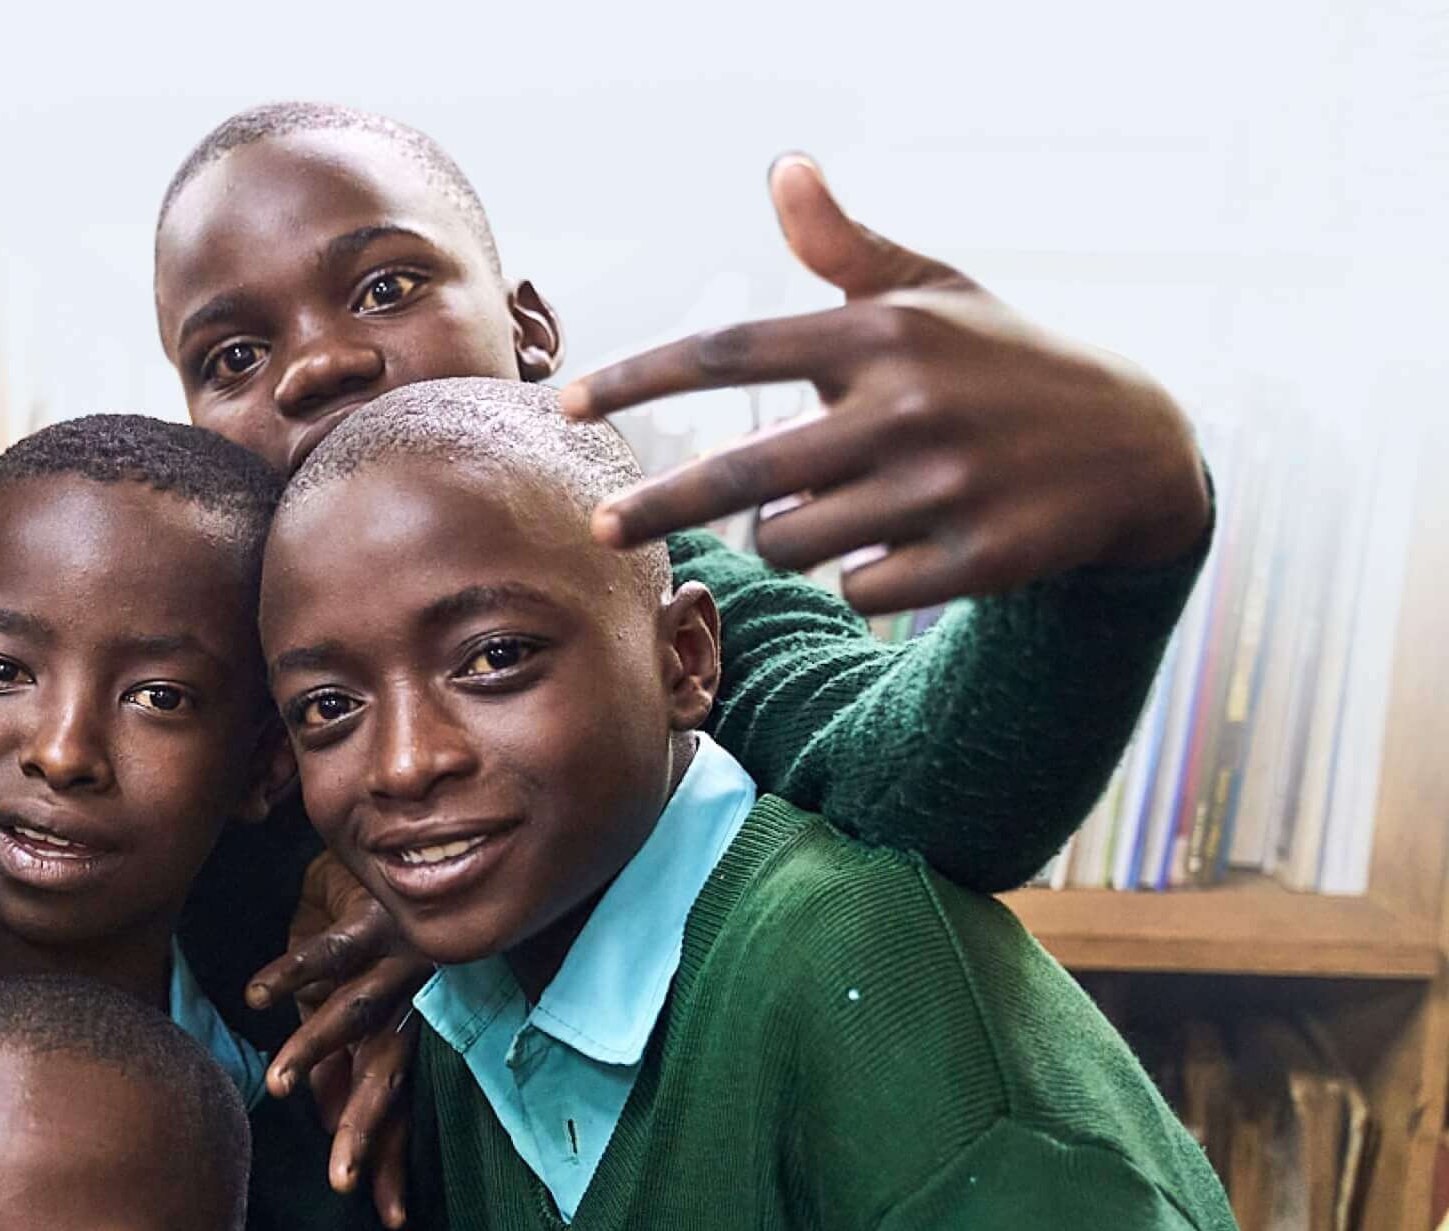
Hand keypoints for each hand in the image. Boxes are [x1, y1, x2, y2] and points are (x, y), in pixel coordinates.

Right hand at [246, 852, 428, 1227]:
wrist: (437, 849)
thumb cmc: (401, 933)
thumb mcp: (386, 1005)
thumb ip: (359, 1058)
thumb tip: (330, 1111)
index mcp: (415, 1033)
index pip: (406, 1110)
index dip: (397, 1162)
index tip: (394, 1217)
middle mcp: (414, 1007)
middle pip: (387, 1080)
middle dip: (362, 1132)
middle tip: (342, 1183)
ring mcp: (400, 963)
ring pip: (356, 1018)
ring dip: (315, 1052)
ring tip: (278, 1085)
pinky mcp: (378, 918)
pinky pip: (329, 948)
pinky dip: (293, 971)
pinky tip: (258, 995)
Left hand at [560, 155, 1209, 615]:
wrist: (1137, 445)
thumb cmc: (1003, 360)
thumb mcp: (933, 292)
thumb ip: (844, 247)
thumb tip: (785, 167)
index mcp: (881, 334)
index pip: (730, 352)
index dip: (640, 377)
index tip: (568, 400)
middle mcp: (906, 406)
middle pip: (742, 471)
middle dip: (657, 505)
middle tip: (597, 527)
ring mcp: (943, 485)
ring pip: (794, 540)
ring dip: (784, 539)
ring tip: (825, 515)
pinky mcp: (978, 556)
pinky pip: (860, 588)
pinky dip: (857, 579)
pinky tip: (895, 551)